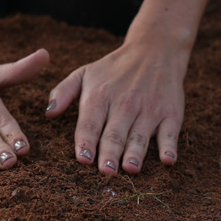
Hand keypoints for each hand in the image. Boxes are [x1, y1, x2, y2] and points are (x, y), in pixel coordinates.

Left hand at [45, 37, 186, 174]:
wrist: (156, 49)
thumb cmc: (114, 69)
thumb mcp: (84, 73)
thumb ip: (63, 92)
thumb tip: (48, 114)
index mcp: (100, 96)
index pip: (90, 123)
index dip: (86, 141)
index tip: (83, 159)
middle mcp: (124, 103)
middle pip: (115, 133)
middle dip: (110, 153)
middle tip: (106, 171)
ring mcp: (149, 109)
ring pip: (140, 136)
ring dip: (136, 153)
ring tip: (130, 169)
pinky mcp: (171, 113)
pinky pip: (170, 133)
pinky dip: (169, 147)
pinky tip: (168, 161)